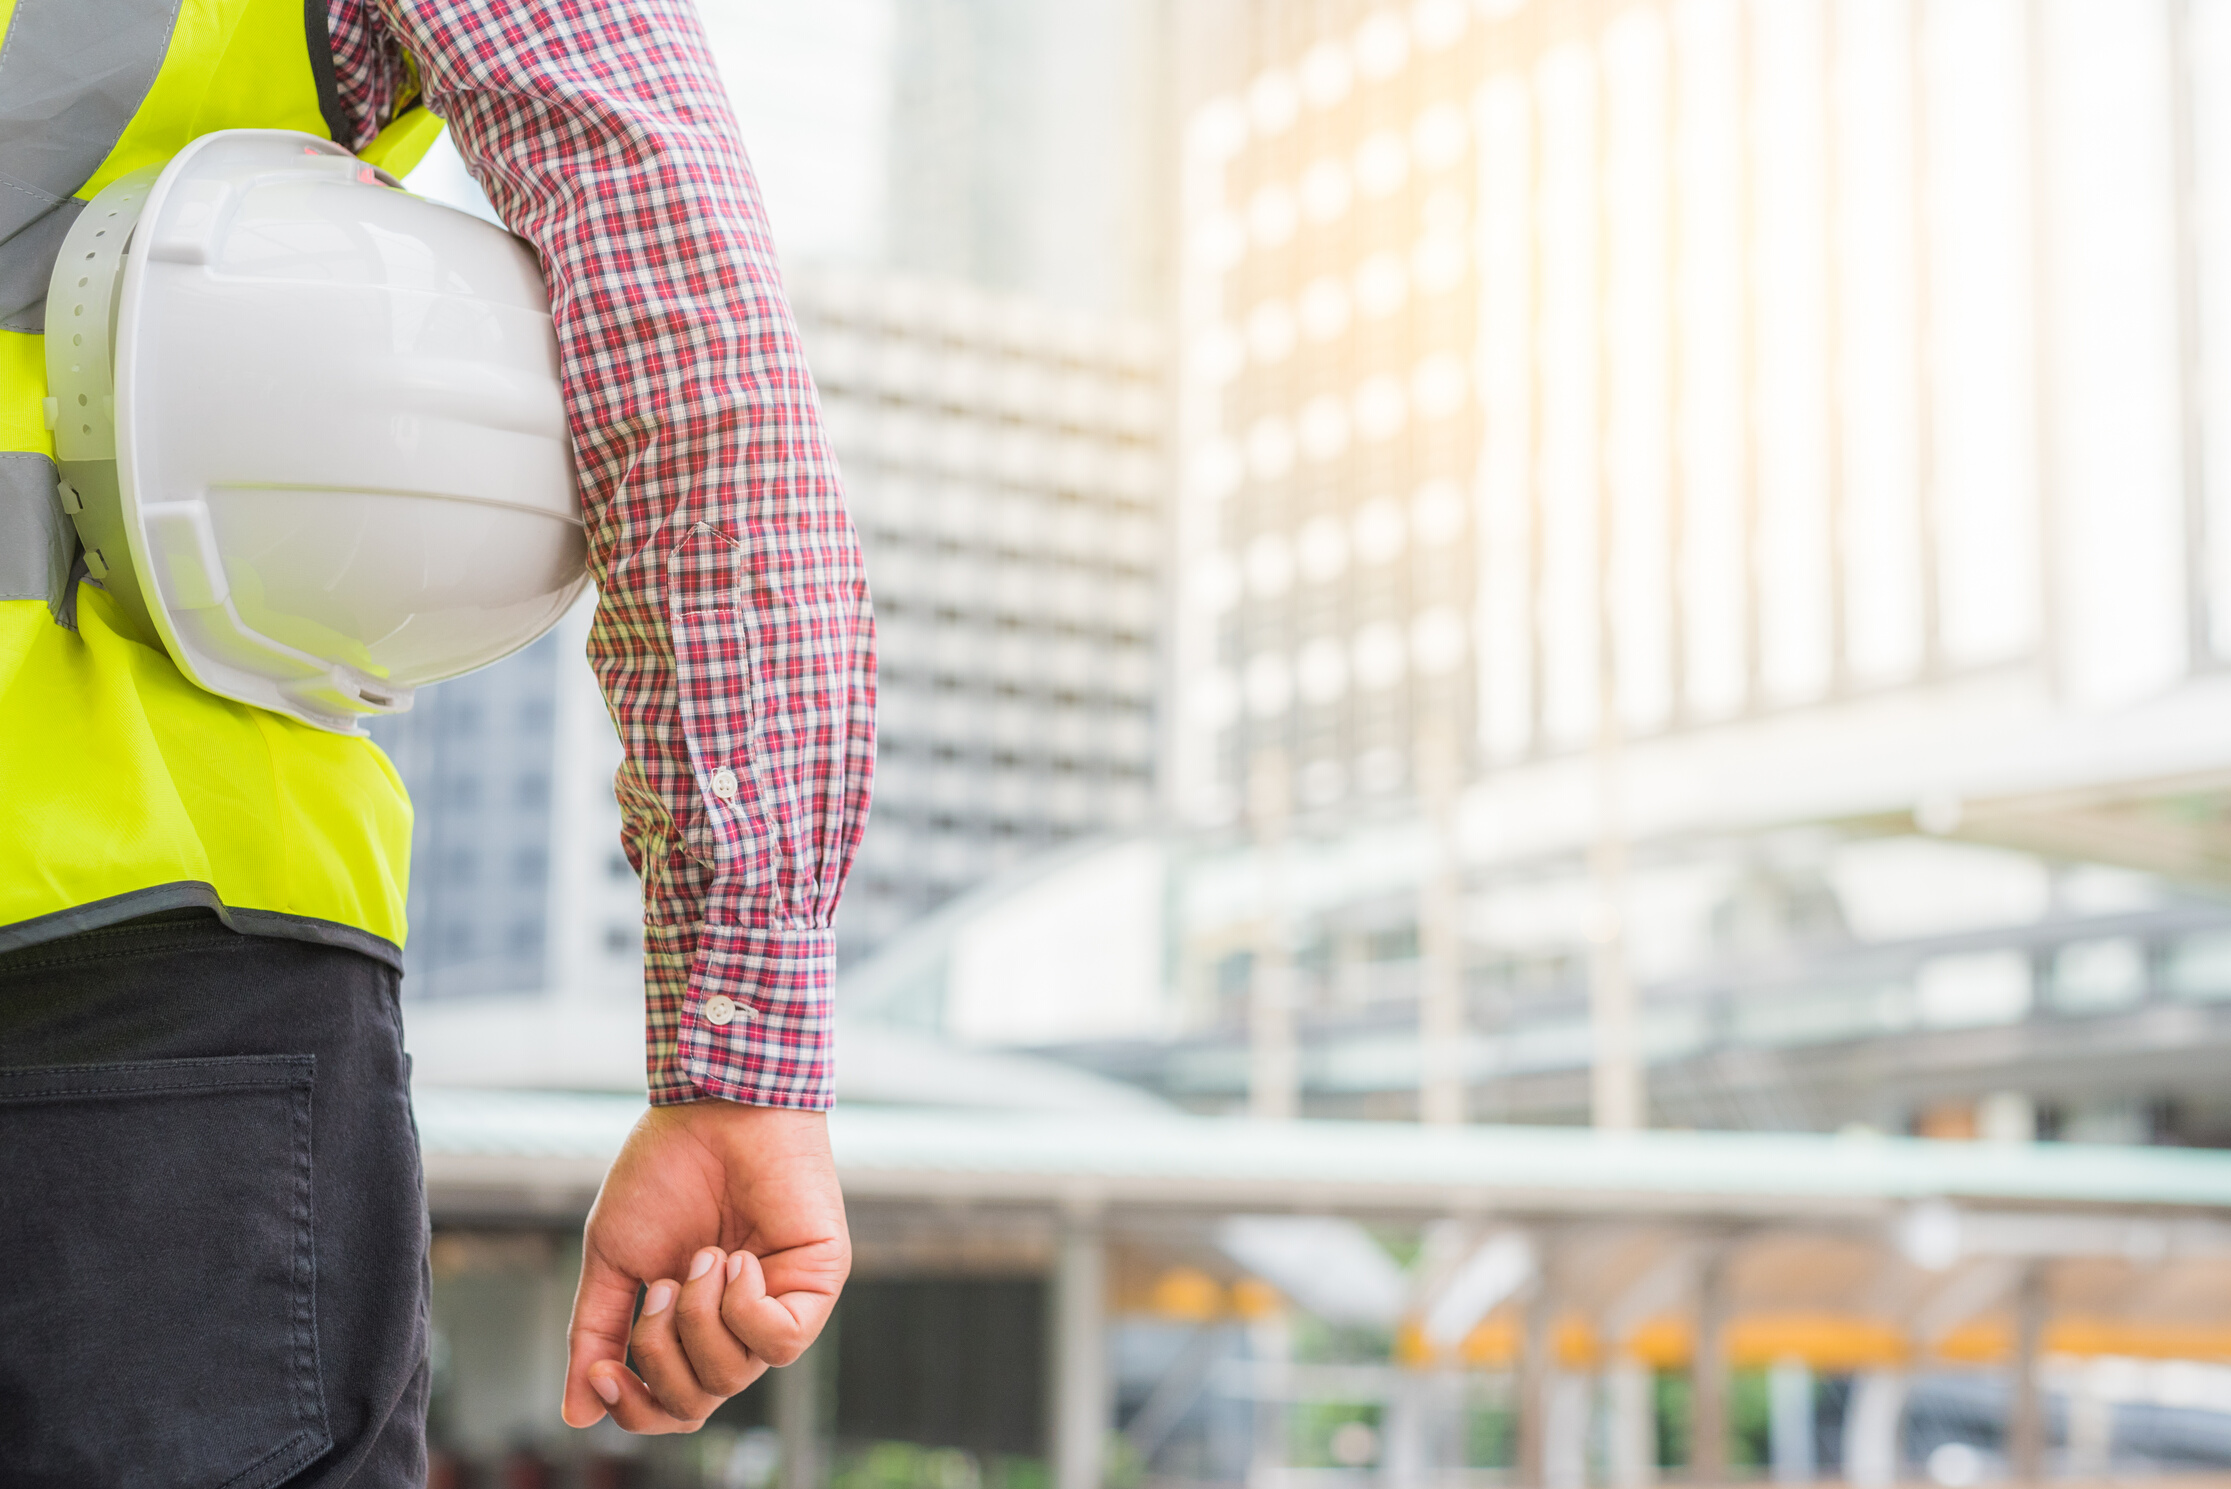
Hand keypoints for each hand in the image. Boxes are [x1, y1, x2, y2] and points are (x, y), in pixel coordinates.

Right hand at [561, 1102, 849, 1432]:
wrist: (710, 1108)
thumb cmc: (666, 1170)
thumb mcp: (615, 1260)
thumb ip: (596, 1332)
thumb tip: (578, 1413)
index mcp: (695, 1324)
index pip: (673, 1406)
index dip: (635, 1406)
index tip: (602, 1372)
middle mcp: (740, 1324)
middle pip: (698, 1402)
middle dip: (661, 1354)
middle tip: (658, 1286)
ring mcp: (781, 1303)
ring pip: (734, 1375)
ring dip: (698, 1317)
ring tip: (703, 1254)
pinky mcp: (818, 1282)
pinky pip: (781, 1342)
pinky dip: (744, 1307)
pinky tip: (737, 1258)